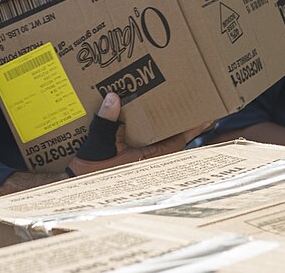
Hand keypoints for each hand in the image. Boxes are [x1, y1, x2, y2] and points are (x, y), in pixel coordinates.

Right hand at [68, 92, 212, 175]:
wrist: (74, 186)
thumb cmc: (88, 170)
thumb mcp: (97, 146)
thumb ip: (105, 123)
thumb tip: (113, 98)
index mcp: (147, 156)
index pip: (178, 139)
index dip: (194, 127)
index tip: (209, 116)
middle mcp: (147, 156)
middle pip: (173, 135)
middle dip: (185, 121)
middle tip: (199, 101)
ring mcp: (140, 155)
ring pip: (160, 136)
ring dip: (168, 121)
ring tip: (179, 101)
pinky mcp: (129, 153)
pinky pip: (145, 136)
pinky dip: (150, 124)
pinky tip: (149, 111)